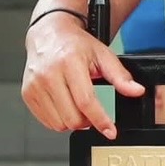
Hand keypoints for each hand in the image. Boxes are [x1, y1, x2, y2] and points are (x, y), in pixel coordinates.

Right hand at [21, 12, 145, 139]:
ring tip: (78, 105)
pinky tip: (65, 105)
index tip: (110, 131)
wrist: (50, 34)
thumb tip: (136, 91)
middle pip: (72, 117)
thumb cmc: (76, 44)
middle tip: (94, 112)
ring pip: (59, 123)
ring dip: (73, 122)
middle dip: (88, 121)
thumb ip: (120, 76)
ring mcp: (35, 85)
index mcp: (69, 63)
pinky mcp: (27, 94)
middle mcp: (49, 74)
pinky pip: (46, 121)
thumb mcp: (103, 55)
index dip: (100, 120)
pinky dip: (59, 120)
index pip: (86, 101)